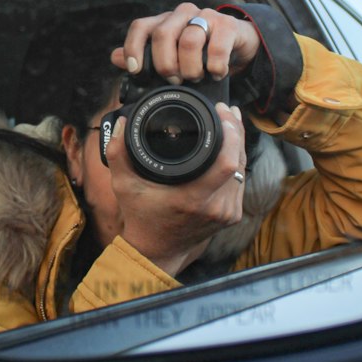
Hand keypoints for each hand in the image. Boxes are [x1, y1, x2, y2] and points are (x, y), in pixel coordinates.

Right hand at [106, 101, 247, 276]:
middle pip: (239, 161)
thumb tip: (124, 123)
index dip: (230, 133)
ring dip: (238, 144)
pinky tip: (232, 146)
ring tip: (230, 122)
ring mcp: (228, 213)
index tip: (221, 112)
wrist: (156, 251)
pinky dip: (237, 161)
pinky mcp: (232, 215)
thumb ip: (118, 153)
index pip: (227, 163)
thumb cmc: (140, 217)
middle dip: (235, 131)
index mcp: (193, 199)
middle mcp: (216, 207)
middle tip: (225, 110)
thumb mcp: (123, 185)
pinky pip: (241, 181)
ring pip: (243, 169)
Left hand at [111, 3, 260, 84]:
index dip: (133, 48)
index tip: (136, 71)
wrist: (238, 42)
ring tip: (195, 78)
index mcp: (164, 21)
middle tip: (173, 79)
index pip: (140, 27)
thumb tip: (115, 57)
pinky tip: (215, 73)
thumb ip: (145, 57)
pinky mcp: (227, 25)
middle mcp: (182, 14)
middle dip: (165, 63)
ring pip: (189, 40)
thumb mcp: (172, 55)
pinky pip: (217, 47)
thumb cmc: (200, 50)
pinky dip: (214, 66)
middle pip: (163, 34)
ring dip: (190, 68)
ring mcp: (206, 16)